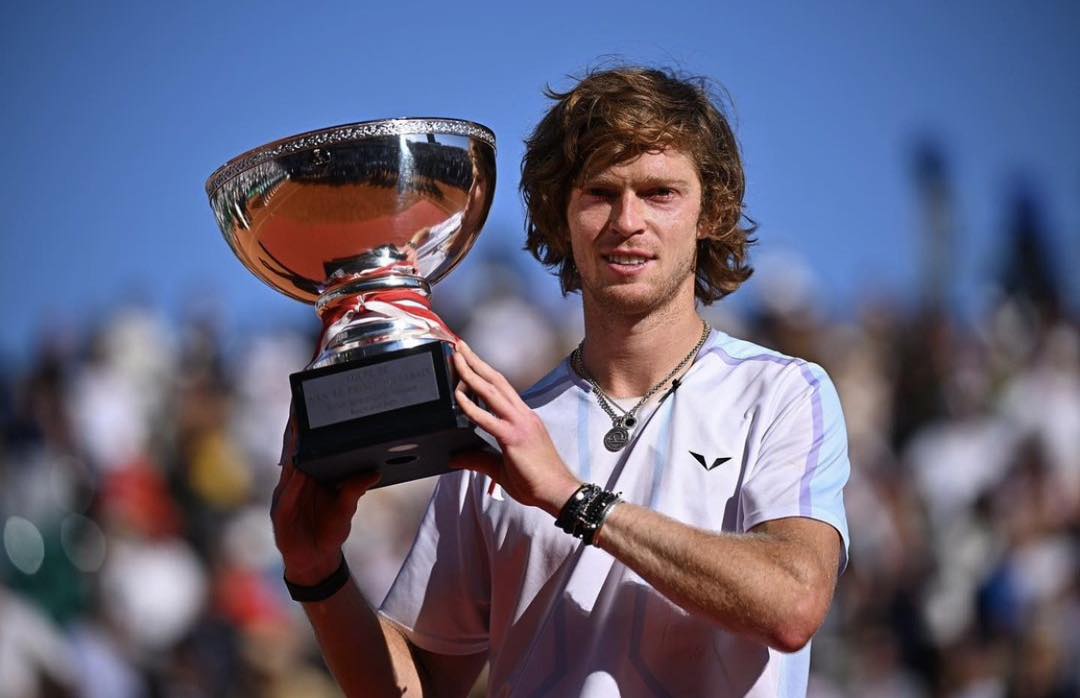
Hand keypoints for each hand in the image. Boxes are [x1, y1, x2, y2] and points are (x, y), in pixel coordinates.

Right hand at [270, 409, 380, 585]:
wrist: (316, 561)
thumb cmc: (329, 531)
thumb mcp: (346, 508)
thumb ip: (355, 489)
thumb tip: (375, 471)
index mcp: (309, 478)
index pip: (305, 449)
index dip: (304, 429)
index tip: (307, 407)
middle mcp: (295, 484)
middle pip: (293, 453)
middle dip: (295, 431)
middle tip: (299, 406)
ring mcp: (286, 497)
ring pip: (288, 468)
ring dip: (291, 449)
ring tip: (296, 428)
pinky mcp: (282, 513)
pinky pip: (287, 493)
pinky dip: (292, 480)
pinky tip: (296, 468)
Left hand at [452, 342, 580, 516]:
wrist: (559, 492)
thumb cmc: (537, 481)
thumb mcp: (501, 468)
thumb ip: (478, 459)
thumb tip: (455, 458)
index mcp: (523, 419)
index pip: (501, 388)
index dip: (484, 372)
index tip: (469, 360)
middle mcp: (522, 415)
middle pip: (496, 380)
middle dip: (476, 362)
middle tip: (458, 346)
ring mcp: (520, 424)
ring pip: (492, 390)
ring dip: (472, 372)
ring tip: (456, 358)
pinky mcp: (515, 437)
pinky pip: (489, 418)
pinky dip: (472, 405)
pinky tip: (458, 395)